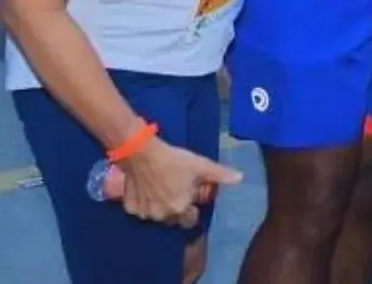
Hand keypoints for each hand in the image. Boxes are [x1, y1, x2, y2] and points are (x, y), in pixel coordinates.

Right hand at [119, 139, 243, 227]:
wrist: (141, 152)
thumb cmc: (174, 160)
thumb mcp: (201, 165)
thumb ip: (221, 175)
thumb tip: (241, 178)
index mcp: (180, 209)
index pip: (190, 219)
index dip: (191, 209)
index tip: (190, 198)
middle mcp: (162, 216)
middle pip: (172, 218)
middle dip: (175, 208)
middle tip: (174, 190)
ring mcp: (144, 214)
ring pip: (155, 215)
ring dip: (159, 206)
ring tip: (160, 188)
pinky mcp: (129, 207)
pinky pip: (139, 210)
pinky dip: (143, 203)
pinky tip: (145, 189)